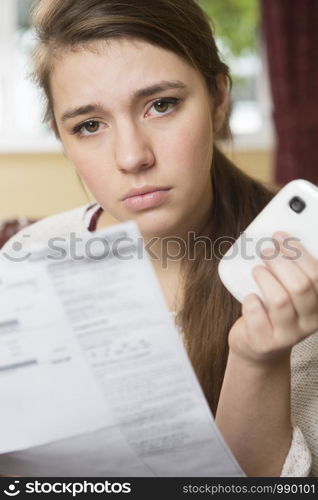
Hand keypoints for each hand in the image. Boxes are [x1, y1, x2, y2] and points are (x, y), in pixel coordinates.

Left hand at [228, 231, 317, 364]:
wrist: (258, 347)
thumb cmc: (273, 312)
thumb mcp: (290, 292)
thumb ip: (291, 272)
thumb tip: (279, 239)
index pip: (317, 274)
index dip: (298, 252)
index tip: (281, 236)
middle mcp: (310, 322)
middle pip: (300, 286)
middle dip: (280, 263)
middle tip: (266, 251)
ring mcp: (289, 335)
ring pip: (280, 300)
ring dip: (265, 279)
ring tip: (257, 271)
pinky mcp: (266, 342)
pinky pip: (257, 315)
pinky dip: (251, 301)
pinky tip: (250, 297)